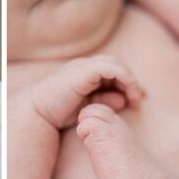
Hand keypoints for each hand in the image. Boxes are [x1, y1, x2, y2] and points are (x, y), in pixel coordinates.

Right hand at [28, 55, 145, 128]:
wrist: (37, 113)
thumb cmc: (57, 113)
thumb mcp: (87, 108)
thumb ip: (105, 102)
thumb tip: (123, 100)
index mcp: (85, 73)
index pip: (113, 71)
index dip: (128, 83)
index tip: (139, 99)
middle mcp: (85, 66)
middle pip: (116, 65)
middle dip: (132, 80)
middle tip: (141, 98)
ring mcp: (83, 66)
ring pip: (115, 64)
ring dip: (130, 80)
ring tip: (137, 98)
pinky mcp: (84, 71)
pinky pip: (110, 68)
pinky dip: (124, 78)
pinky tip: (130, 92)